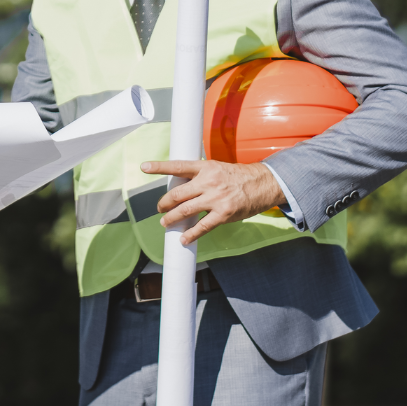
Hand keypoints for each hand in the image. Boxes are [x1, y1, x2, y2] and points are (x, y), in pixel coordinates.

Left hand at [139, 160, 284, 244]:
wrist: (263, 184)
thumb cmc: (238, 177)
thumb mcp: (217, 168)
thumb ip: (199, 176)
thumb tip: (181, 186)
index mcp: (205, 167)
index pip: (177, 166)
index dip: (159, 167)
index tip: (144, 167)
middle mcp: (208, 181)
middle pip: (177, 194)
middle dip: (164, 203)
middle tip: (159, 208)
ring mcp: (215, 198)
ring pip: (185, 210)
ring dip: (172, 218)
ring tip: (165, 222)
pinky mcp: (223, 214)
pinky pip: (202, 226)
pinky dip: (191, 234)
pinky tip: (184, 238)